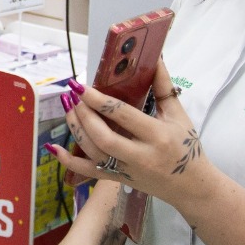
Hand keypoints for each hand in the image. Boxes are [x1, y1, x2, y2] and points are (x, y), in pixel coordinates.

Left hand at [46, 59, 211, 204]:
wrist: (191, 186)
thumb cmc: (187, 148)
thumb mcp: (179, 116)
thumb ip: (163, 87)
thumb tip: (156, 58)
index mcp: (157, 135)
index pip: (123, 115)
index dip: (98, 100)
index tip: (81, 85)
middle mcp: (140, 156)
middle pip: (103, 136)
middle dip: (83, 114)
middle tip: (72, 95)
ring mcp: (127, 171)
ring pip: (93, 152)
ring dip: (75, 129)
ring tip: (67, 107)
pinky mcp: (118, 181)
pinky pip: (89, 173)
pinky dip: (68, 162)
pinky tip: (53, 147)